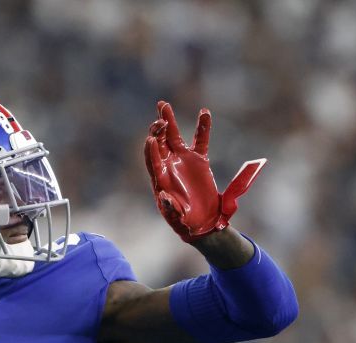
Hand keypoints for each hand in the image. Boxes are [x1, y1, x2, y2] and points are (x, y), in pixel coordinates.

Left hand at [143, 101, 265, 242]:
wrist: (202, 222)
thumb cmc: (185, 222)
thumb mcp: (177, 218)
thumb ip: (171, 209)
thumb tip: (163, 197)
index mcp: (160, 179)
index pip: (153, 161)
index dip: (151, 150)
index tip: (151, 139)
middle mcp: (169, 166)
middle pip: (159, 143)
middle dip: (157, 131)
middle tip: (159, 118)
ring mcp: (182, 161)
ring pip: (173, 137)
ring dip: (168, 122)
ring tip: (163, 106)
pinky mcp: (198, 160)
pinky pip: (200, 140)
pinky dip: (203, 127)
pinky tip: (204, 112)